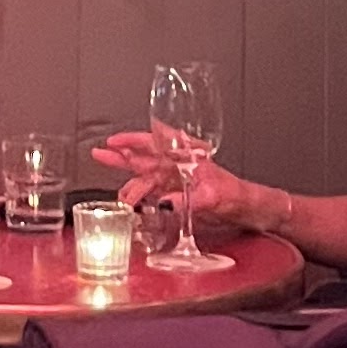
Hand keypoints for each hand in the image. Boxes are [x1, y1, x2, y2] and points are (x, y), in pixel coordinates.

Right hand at [94, 135, 262, 235]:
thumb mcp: (214, 196)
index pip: (156, 140)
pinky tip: (132, 206)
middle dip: (120, 154)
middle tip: (99, 152)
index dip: (133, 139)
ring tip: (118, 196)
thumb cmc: (236, 194)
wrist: (247, 208)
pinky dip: (140, 199)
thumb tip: (166, 202)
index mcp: (187, 156)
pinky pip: (153, 194)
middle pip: (144, 156)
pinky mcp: (177, 194)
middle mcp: (178, 165)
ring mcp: (176, 179)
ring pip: (145, 177)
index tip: (114, 141)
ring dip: (129, 185)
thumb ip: (190, 200)